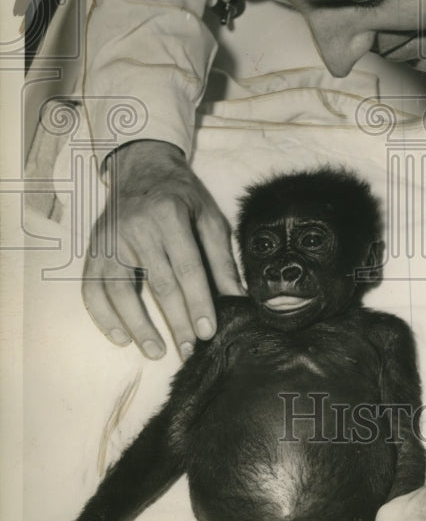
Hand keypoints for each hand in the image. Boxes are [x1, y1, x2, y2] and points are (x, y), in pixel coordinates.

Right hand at [83, 140, 243, 358]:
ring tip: (158, 351)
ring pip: (121, 291)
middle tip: (190, 351)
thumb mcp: (209, 218)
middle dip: (176, 322)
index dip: (198, 302)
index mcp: (170, 215)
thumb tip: (237, 297)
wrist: (141, 169)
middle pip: (158, 284)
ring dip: (139, 326)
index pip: (187, 267)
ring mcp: (110, 239)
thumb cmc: (182, 196)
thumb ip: (221, 258)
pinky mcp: (94, 249)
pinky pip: (92, 288)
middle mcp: (136, 227)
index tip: (207, 331)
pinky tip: (122, 337)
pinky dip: (104, 316)